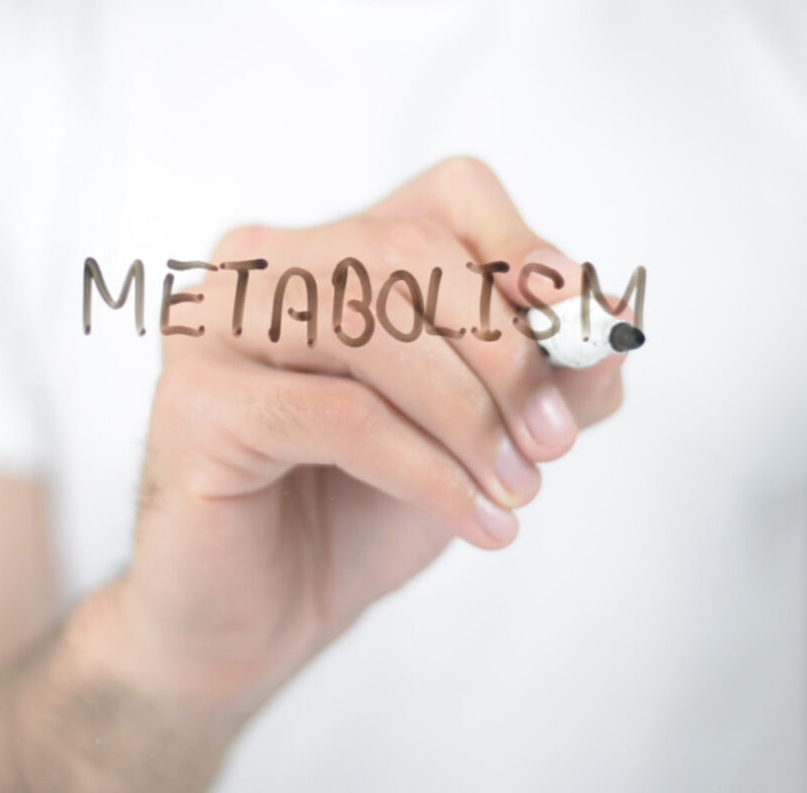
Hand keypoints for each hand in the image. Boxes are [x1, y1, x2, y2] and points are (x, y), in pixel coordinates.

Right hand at [102, 158, 625, 726]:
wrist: (263, 609)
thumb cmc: (360, 504)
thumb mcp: (475, 430)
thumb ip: (543, 374)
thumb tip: (613, 327)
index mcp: (327, 249)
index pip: (443, 196)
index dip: (521, 248)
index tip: (580, 325)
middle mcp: (260, 265)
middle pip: (405, 251)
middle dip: (502, 349)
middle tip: (551, 440)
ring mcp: (213, 324)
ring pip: (366, 322)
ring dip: (466, 415)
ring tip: (514, 489)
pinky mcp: (192, 400)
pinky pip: (339, 414)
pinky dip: (426, 469)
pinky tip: (473, 519)